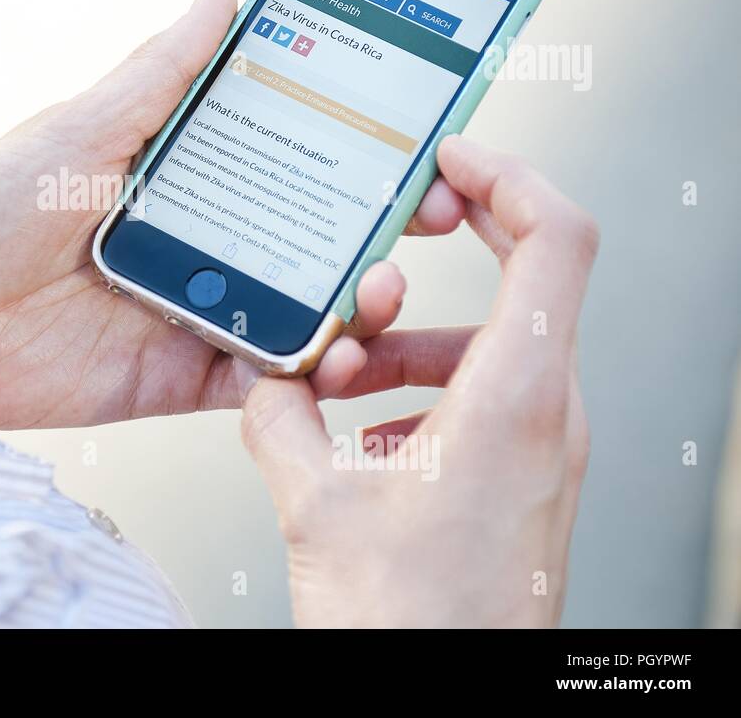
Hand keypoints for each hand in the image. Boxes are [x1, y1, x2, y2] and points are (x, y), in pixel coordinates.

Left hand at [0, 0, 465, 427]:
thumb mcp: (74, 129)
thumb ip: (157, 75)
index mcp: (176, 177)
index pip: (286, 159)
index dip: (356, 153)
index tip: (421, 142)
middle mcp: (191, 242)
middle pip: (307, 239)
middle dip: (376, 232)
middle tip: (428, 218)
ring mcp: (185, 310)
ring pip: (294, 313)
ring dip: (351, 309)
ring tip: (377, 294)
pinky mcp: (168, 378)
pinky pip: (249, 381)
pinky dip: (296, 376)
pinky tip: (327, 361)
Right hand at [237, 135, 598, 626]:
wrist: (448, 701)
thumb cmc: (415, 622)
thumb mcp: (315, 503)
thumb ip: (277, 419)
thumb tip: (268, 385)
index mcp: (516, 398)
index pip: (554, 238)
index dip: (508, 175)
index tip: (455, 158)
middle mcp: (549, 417)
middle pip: (517, 287)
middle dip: (431, 272)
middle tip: (380, 262)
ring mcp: (543, 451)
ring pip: (487, 351)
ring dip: (409, 348)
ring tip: (340, 384)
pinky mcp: (524, 481)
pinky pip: (483, 402)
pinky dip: (422, 395)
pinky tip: (363, 439)